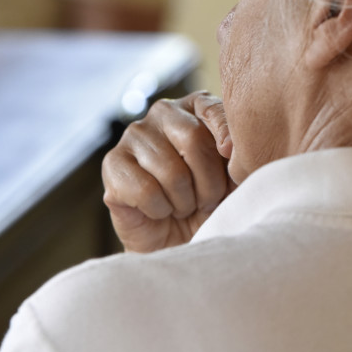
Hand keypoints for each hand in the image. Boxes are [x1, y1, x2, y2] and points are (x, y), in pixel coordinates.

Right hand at [101, 91, 234, 252]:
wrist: (180, 244)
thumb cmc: (211, 205)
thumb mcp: (236, 177)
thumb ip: (240, 154)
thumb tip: (232, 147)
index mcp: (194, 107)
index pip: (211, 108)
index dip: (227, 138)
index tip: (236, 169)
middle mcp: (162, 113)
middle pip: (192, 138)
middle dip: (208, 183)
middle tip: (206, 201)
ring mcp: (133, 136)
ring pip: (170, 170)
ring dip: (184, 202)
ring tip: (182, 206)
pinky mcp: (112, 164)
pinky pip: (145, 190)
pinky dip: (160, 210)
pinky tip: (159, 210)